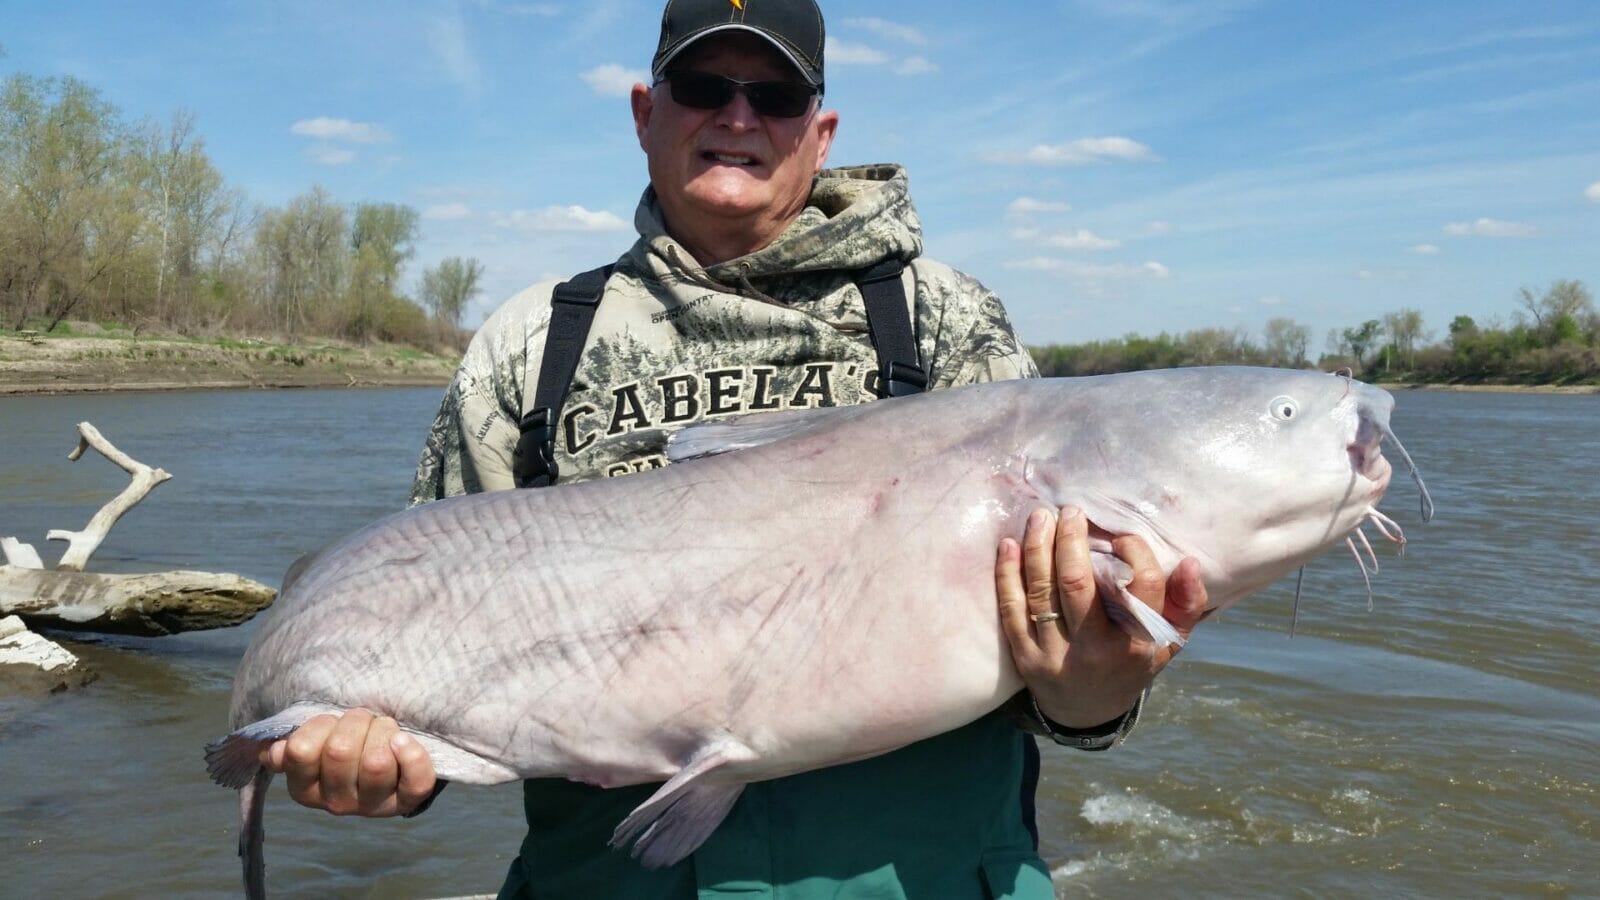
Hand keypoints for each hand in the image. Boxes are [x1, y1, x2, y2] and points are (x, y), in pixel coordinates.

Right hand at [259, 708, 436, 816]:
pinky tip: (402, 740)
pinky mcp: (406, 801)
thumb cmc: (345, 742)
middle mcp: (337, 804)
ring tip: (383, 729)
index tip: (330, 723)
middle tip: (363, 721)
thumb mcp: (313, 741)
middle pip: (339, 751)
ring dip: (382, 730)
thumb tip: (274, 753)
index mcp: (305, 789)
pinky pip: (415, 781)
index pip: (301, 751)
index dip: (319, 725)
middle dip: (355, 722)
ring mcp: (373, 806)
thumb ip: (293, 745)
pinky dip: (411, 753)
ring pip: (375, 762)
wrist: (385, 754)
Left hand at [996, 506, 1207, 728]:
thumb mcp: (1167, 642)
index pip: (1141, 588)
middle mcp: (1095, 652)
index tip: (1122, 536)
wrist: (1087, 713)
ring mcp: (1055, 656)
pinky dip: (1008, 573)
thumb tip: (1191, 563)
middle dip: (1070, 539)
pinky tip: (1009, 544)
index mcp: (1136, 646)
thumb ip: (1186, 604)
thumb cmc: (1131, 663)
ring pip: (1041, 592)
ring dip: (1038, 547)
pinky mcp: (1025, 658)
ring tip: (1041, 517)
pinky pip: (1011, 609)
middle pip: (1077, 583)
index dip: (1135, 553)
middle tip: (1070, 511)